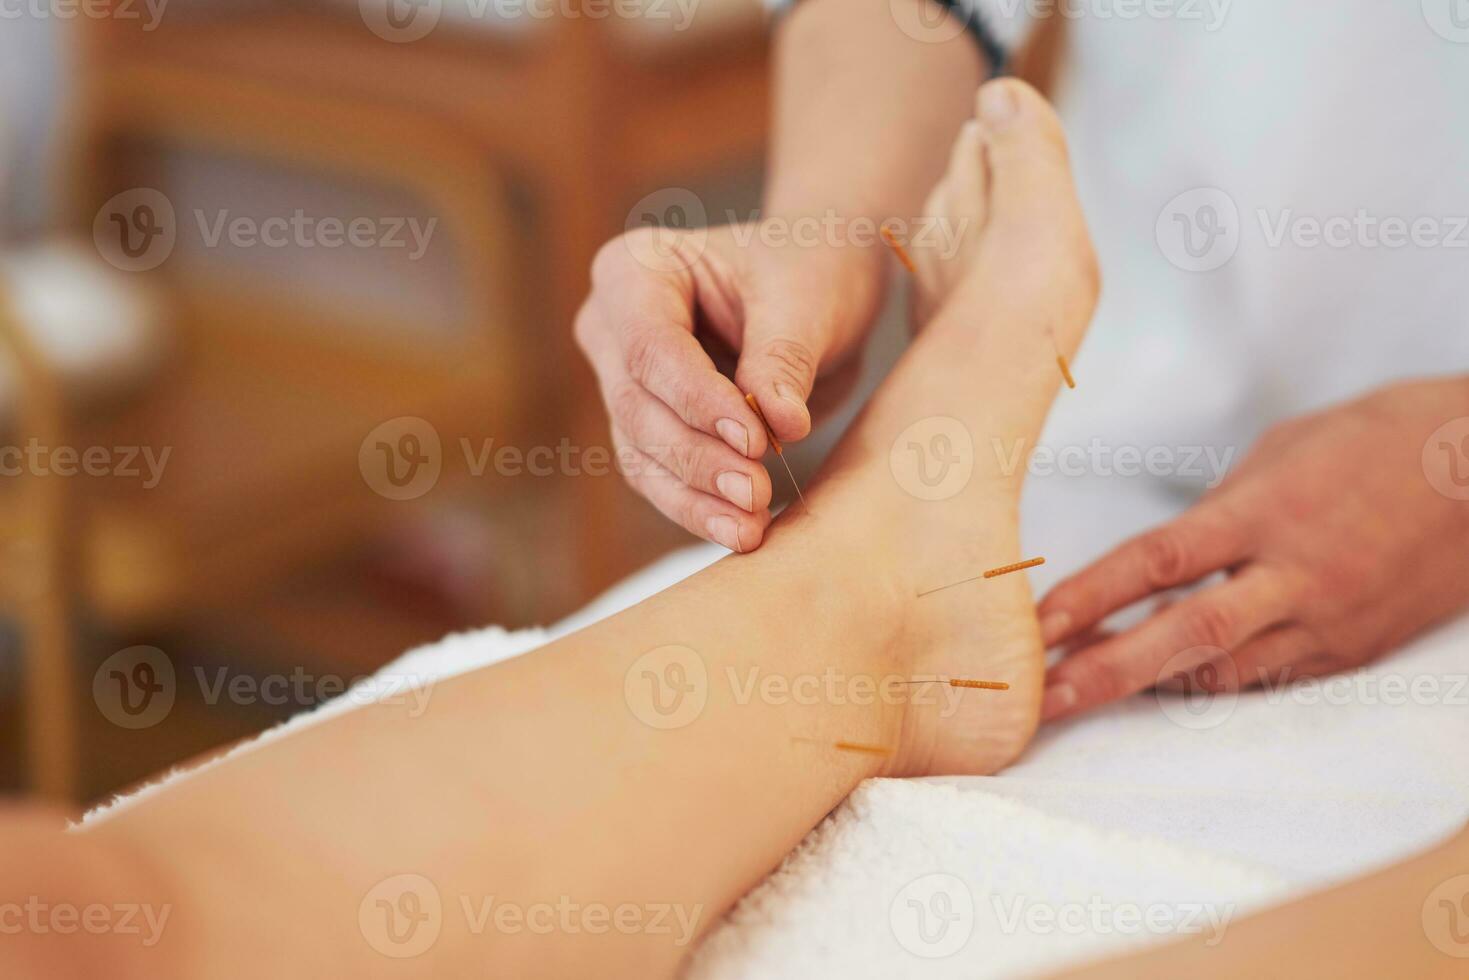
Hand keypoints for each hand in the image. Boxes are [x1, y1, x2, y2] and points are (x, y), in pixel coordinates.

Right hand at [575, 221, 884, 550]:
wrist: (821, 286)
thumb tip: (777, 424)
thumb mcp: (806, 299)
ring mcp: (624, 381)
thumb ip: (784, 357)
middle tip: (755, 492)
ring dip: (695, 496)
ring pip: (642, 453)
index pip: (651, 347)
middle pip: (637, 406)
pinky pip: (662, 477)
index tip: (754, 440)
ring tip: (750, 526)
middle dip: (697, 457)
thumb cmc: (809, 269)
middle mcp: (612, 327)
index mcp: (636, 270)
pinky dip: (699, 507)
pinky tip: (739, 531)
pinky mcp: (650, 428)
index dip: (697, 400)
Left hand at [1036, 377, 1468, 720]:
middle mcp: (1298, 575)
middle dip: (1106, 673)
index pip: (1159, 561)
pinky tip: (1162, 680)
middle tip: (1041, 703)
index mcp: (1270, 511)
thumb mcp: (1280, 454)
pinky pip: (1267, 678)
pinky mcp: (1353, 652)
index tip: (1035, 625)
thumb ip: (1216, 513)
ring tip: (1080, 691)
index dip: (1091, 596)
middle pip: (1187, 635)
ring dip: (1148, 685)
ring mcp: (1329, 621)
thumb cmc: (1374, 441)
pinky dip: (1209, 682)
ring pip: (1224, 673)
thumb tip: (1154, 567)